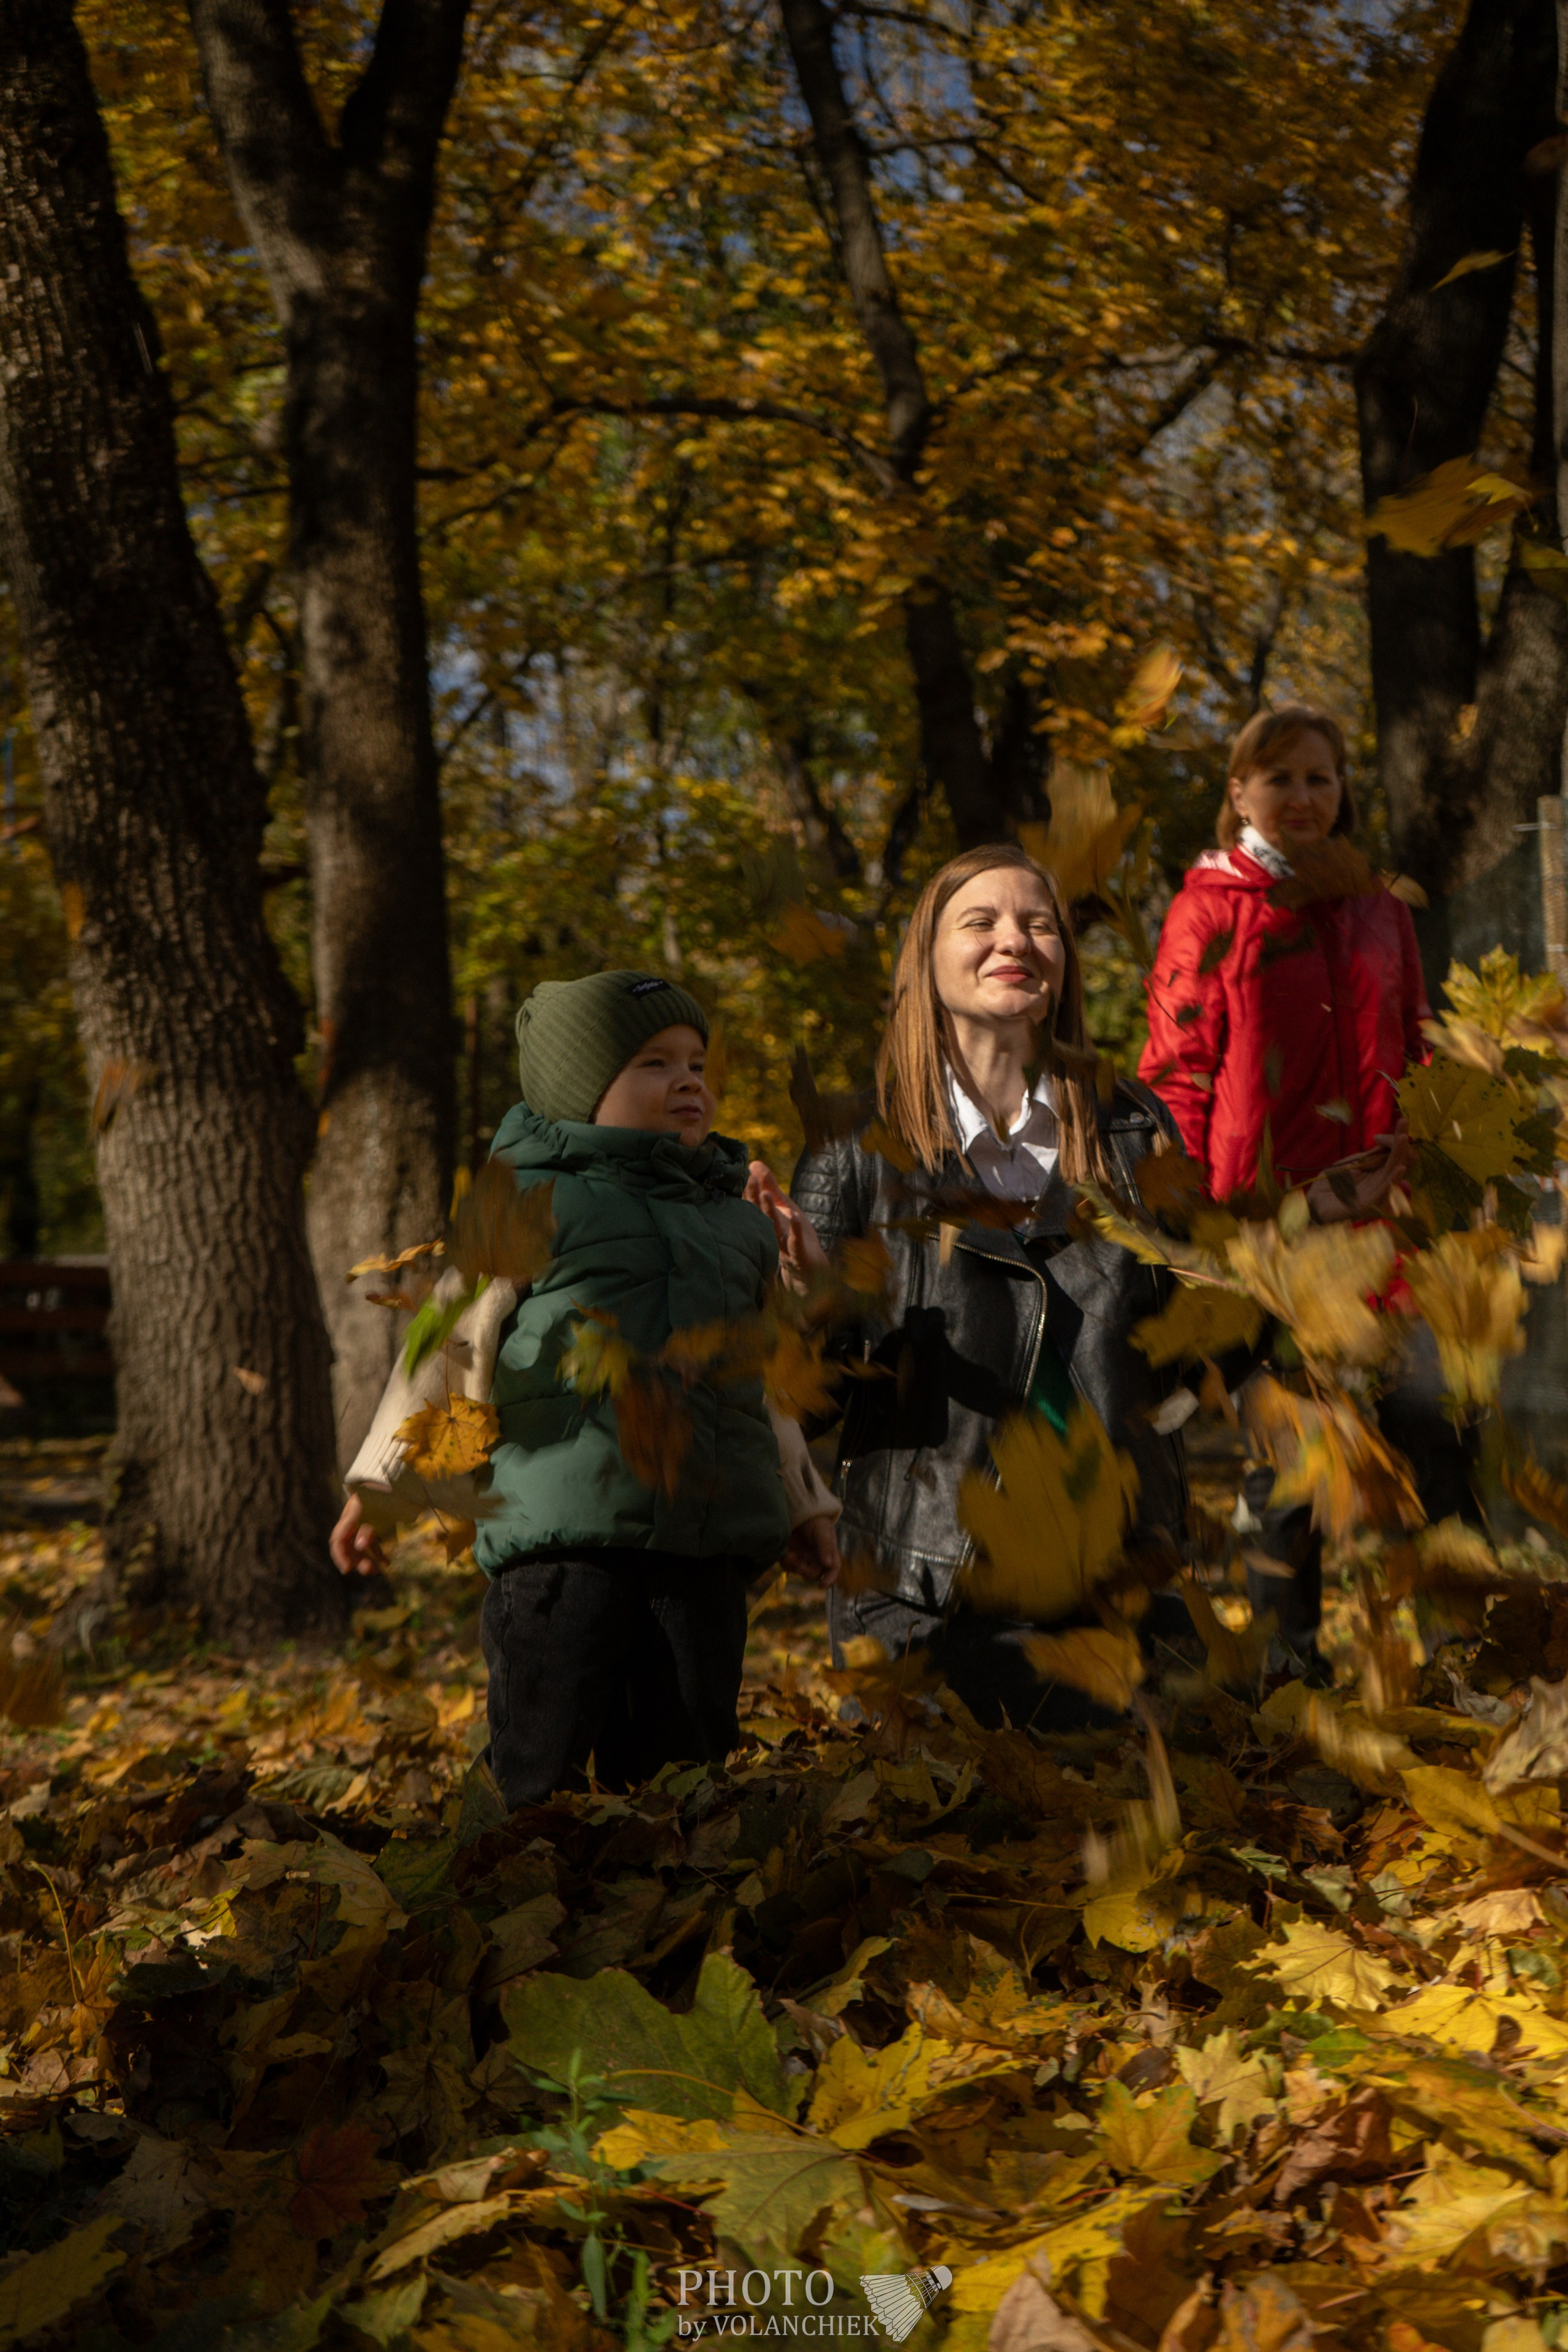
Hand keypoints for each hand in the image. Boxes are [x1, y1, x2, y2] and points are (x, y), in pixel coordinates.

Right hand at [330, 1490, 388, 1577]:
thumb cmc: (388, 1490)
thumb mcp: (379, 1508)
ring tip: (377, 1571)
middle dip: (357, 1560)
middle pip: (348, 1545)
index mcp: (351, 1515)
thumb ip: (369, 1526)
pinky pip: (373, 1541)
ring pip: (360, 1545)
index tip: (347, 1569)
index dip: (340, 1555)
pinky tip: (387, 1563)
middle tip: (370, 1571)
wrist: (397, 1475)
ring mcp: (365, 1521)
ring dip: (366, 1559)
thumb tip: (360, 1546)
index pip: (338, 1539)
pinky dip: (378, 1552)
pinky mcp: (376, 1523)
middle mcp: (354, 1519)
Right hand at [746, 1160, 831, 1292]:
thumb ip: (770, 1186)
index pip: (753, 1206)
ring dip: (769, 1212)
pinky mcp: (799, 1256)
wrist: (810, 1273)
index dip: (749, 1190)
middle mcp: (770, 1235)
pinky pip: (795, 1243)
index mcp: (765, 1223)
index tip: (746, 1174)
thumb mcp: (785, 1208)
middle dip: (754, 1199)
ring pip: (773, 1229)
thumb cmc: (795, 1237)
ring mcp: (783, 1247)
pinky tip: (794, 1216)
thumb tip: (753, 1163)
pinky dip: (795, 1230)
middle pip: (759, 1216)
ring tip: (766, 1194)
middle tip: (750, 1181)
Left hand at [782, 1512, 840, 1585]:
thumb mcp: (823, 1530)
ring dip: (795, 1567)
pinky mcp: (789, 1555)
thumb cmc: (815, 1520)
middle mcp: (816, 1558)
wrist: (798, 1509)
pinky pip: (787, 1565)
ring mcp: (802, 1558)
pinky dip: (786, 1561)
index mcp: (828, 1553)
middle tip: (801, 1566)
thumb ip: (825, 1546)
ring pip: (799, 1571)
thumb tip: (828, 1564)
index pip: (832, 1570)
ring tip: (790, 1555)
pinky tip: (786, 1552)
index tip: (822, 1585)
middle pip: (814, 1574)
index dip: (829, 1579)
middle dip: (807, 1572)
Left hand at [1306, 1122, 1411, 1224]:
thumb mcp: (1352, 1164)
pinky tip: (1400, 1168)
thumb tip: (1389, 1142)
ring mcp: (1376, 1195)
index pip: (1396, 1154)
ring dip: (1400, 1155)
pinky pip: (1383, 1193)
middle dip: (1402, 1142)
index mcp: (1379, 1173)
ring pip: (1394, 1173)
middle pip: (1401, 1161)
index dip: (1393, 1141)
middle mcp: (1382, 1183)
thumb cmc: (1332, 1184)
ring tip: (1403, 1139)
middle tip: (1404, 1120)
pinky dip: (1392, 1180)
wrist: (1314, 1202)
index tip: (1378, 1136)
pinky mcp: (1367, 1206)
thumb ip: (1370, 1156)